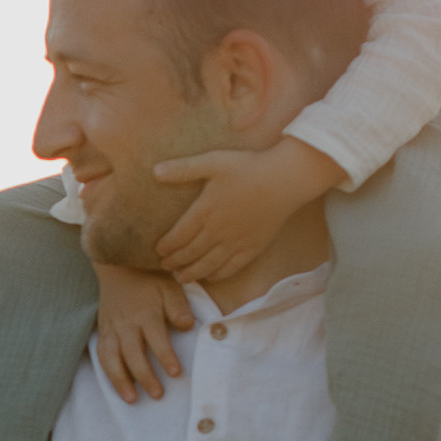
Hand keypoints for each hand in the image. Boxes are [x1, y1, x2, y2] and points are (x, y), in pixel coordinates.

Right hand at [93, 261, 189, 403]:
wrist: (119, 266)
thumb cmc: (150, 278)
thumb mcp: (169, 287)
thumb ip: (178, 307)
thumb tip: (188, 325)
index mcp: (146, 312)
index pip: (156, 338)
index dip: (165, 356)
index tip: (176, 373)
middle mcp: (126, 323)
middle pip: (132, 353)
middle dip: (144, 375)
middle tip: (157, 394)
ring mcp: (112, 328)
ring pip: (112, 357)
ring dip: (120, 380)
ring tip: (131, 399)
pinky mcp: (103, 331)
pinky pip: (102, 355)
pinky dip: (108, 372)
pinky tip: (118, 387)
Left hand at [152, 133, 341, 287]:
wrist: (285, 180)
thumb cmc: (249, 167)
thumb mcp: (213, 161)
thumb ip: (184, 168)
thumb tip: (155, 171)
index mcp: (205, 211)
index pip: (178, 236)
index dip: (166, 246)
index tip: (158, 251)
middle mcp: (217, 231)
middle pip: (190, 253)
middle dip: (175, 262)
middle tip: (165, 267)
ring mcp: (236, 242)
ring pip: (208, 264)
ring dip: (192, 273)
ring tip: (181, 278)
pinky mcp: (253, 248)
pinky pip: (231, 268)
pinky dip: (217, 274)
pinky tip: (210, 277)